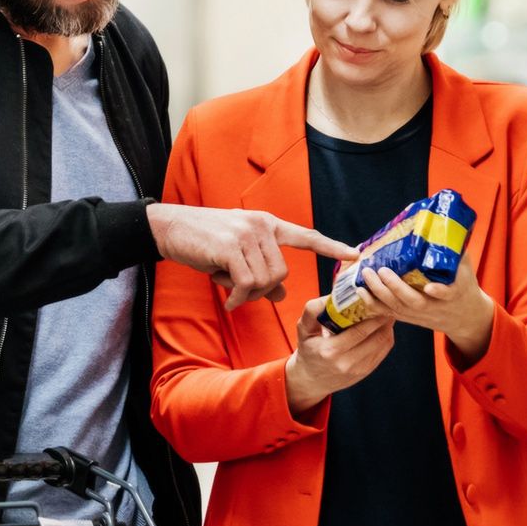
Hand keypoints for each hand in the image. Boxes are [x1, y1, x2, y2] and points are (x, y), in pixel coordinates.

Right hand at [148, 204, 356, 310]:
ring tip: (230, 290)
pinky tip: (228, 300)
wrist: (171, 228)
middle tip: (242, 293)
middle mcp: (262, 225)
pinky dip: (238, 297)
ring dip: (248, 293)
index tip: (355, 255)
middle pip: (282, 272)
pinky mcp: (231, 246)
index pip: (306, 236)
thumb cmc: (204, 243)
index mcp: (268, 224)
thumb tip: (281, 293)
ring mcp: (247, 234)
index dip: (331, 247)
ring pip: (265, 279)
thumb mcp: (236, 256)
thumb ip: (261, 272)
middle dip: (264, 289)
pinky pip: (247, 283)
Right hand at [284, 298, 395, 415]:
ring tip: (386, 313)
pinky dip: (386, 337)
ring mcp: (358, 370)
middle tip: (387, 304)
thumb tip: (332, 295)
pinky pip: (383, 351)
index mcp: (330, 351)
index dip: (373, 316)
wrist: (311, 380)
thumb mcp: (303, 329)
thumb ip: (313, 311)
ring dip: (388, 327)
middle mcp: (346, 363)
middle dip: (385, 319)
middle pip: (376, 338)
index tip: (378, 301)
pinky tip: (383, 327)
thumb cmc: (308, 349)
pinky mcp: (365, 372)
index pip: (359, 331)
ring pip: (383, 344)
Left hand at [359, 253, 495, 365]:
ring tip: (366, 276)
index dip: (439, 291)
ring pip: (397, 308)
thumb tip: (446, 225)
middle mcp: (434, 306)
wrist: (465, 317)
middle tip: (381, 270)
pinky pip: (388, 313)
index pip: (448, 294)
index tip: (430, 286)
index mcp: (454, 294)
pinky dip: (373, 304)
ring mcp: (419, 314)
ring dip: (379, 293)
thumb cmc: (464, 287)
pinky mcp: (408, 317)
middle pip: (413, 302)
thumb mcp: (466, 270)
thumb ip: (456, 251)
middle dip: (395, 287)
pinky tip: (360, 291)